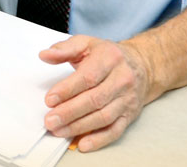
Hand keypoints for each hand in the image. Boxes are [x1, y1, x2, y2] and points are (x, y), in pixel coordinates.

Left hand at [39, 34, 150, 151]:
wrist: (141, 65)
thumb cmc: (108, 55)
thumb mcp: (86, 44)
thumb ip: (64, 49)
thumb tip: (45, 55)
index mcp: (110, 57)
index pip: (88, 77)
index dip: (68, 90)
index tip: (50, 99)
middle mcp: (122, 78)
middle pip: (95, 99)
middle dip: (70, 112)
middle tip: (51, 120)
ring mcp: (127, 98)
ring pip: (103, 117)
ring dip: (79, 127)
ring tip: (59, 130)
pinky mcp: (130, 114)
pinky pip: (115, 130)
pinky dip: (99, 139)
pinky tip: (83, 143)